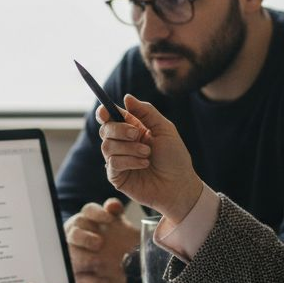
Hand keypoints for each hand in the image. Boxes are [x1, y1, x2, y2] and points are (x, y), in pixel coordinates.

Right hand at [65, 198, 137, 282]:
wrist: (122, 267)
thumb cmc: (117, 240)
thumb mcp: (118, 225)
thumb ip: (115, 212)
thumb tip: (112, 206)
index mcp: (87, 219)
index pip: (88, 211)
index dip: (97, 214)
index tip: (110, 219)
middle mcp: (76, 235)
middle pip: (74, 233)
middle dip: (85, 237)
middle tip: (99, 243)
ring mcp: (73, 255)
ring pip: (71, 256)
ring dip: (84, 258)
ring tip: (98, 262)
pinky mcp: (76, 275)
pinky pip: (79, 278)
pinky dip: (91, 280)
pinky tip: (104, 280)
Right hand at [100, 95, 202, 222]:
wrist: (179, 185)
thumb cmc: (175, 158)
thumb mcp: (164, 128)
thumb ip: (146, 111)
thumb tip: (126, 97)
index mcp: (132, 129)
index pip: (111, 117)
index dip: (104, 112)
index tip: (105, 111)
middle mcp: (122, 143)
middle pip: (105, 129)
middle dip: (120, 130)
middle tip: (137, 135)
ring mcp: (118, 160)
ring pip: (107, 146)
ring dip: (129, 148)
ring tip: (147, 154)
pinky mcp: (116, 176)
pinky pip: (112, 163)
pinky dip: (129, 161)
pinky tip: (144, 165)